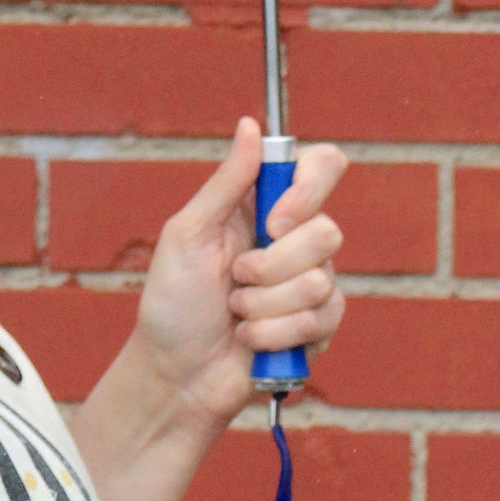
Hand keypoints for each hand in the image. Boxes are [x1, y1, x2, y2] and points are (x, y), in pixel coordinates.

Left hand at [133, 116, 347, 431]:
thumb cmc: (171, 304)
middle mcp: (294, 241)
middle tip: (235, 281)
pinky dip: (274, 334)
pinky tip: (250, 341)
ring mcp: (310, 285)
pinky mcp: (317, 327)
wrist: (175, 374)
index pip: (321, 168)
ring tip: (235, 315)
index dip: (309, 190)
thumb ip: (224, 183)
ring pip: (322, 282)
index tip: (274, 221)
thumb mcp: (186, 235)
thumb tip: (251, 125)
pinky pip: (321, 321)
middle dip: (271, 267)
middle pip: (328, 232)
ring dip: (264, 307)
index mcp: (263, 208)